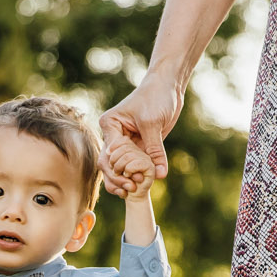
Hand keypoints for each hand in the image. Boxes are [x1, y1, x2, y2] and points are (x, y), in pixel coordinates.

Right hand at [98, 73, 182, 195]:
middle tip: (131, 188)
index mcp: (110, 125)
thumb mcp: (153, 124)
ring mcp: (126, 142)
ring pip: (121, 167)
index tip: (131, 179)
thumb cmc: (156, 97)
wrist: (167, 86)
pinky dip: (137, 174)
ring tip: (133, 190)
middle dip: (118, 178)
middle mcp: (114, 135)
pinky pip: (135, 164)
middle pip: (109, 164)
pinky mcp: (139, 146)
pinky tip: (142, 185)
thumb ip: (155, 150)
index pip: (109, 153)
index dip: (117, 169)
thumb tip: (159, 175)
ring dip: (125, 179)